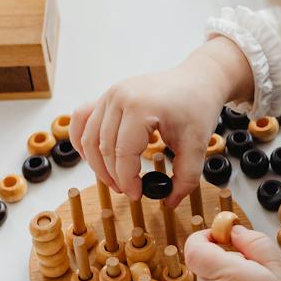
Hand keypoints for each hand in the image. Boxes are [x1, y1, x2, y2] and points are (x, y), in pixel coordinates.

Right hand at [71, 38, 251, 202]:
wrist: (198, 79)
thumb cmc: (198, 107)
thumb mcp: (197, 146)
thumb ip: (185, 178)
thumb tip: (169, 201)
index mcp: (141, 107)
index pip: (123, 154)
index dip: (127, 180)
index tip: (137, 195)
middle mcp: (119, 97)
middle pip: (103, 148)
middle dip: (113, 176)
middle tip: (127, 190)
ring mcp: (111, 94)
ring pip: (88, 137)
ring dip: (96, 164)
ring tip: (114, 180)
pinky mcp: (108, 95)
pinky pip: (82, 119)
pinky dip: (82, 141)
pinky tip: (94, 158)